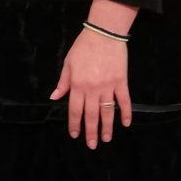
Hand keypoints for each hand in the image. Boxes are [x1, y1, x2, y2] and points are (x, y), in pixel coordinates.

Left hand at [50, 29, 131, 148]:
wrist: (103, 35)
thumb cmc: (82, 48)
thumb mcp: (68, 63)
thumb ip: (63, 82)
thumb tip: (54, 97)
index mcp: (77, 84)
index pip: (75, 109)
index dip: (74, 123)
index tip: (74, 134)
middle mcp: (92, 89)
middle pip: (91, 114)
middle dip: (91, 131)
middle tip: (92, 145)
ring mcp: (108, 87)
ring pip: (108, 112)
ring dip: (107, 127)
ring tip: (106, 139)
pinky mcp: (121, 83)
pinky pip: (125, 101)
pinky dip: (126, 113)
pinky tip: (125, 123)